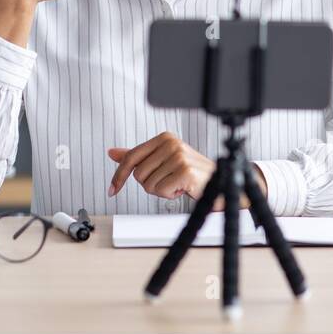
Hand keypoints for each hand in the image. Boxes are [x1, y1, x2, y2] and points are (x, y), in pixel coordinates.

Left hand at [107, 132, 267, 210]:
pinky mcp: (185, 171)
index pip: (131, 157)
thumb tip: (113, 153)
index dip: (119, 176)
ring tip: (177, 184)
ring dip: (162, 190)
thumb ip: (138, 157)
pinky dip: (170, 195)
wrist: (220, 183)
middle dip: (151, 184)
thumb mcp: (162, 161)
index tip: (112, 189)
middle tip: (169, 181)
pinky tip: (183, 189)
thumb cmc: (191, 174)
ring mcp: (179, 156)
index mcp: (164, 138)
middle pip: (138, 174)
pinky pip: (161, 191)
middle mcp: (171, 143)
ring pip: (149, 184)